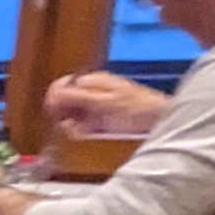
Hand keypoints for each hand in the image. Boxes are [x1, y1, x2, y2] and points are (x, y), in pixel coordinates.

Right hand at [43, 70, 171, 139]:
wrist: (160, 120)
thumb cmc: (136, 109)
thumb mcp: (104, 102)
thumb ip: (78, 96)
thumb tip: (53, 94)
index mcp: (92, 81)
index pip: (60, 86)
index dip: (54, 100)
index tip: (54, 115)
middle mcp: (92, 90)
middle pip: (64, 101)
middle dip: (64, 115)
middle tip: (72, 125)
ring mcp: (96, 104)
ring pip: (72, 114)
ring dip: (73, 124)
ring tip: (85, 131)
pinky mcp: (101, 118)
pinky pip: (82, 124)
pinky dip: (82, 130)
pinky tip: (91, 133)